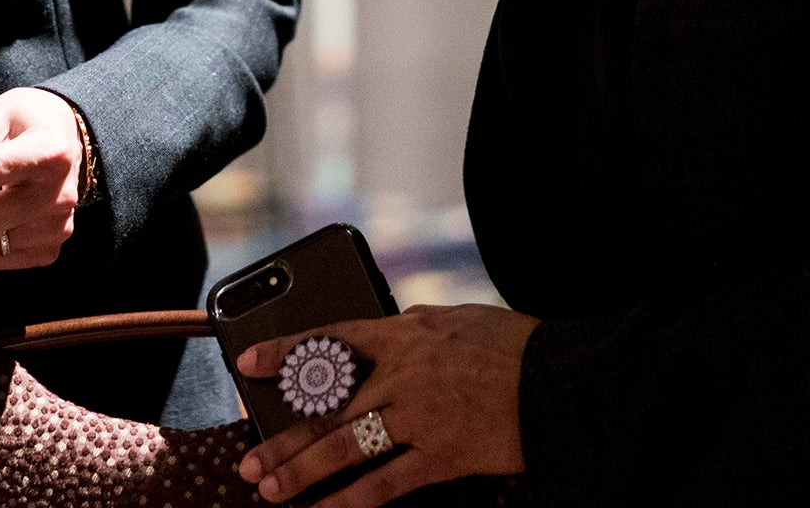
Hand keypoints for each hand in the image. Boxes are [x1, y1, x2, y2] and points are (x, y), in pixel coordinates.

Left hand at [236, 304, 541, 505]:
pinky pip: (388, 484)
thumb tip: (381, 336)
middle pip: (327, 407)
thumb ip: (413, 330)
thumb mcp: (455, 319)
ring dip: (304, 472)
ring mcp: (418, 416)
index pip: (330, 339)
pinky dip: (353, 502)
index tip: (249, 364)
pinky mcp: (442, 455)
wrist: (561, 378)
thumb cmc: (514, 345)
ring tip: (271, 490)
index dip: (285, 351)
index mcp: (404, 332)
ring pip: (346, 447)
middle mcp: (402, 372)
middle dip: (284, 437)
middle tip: (249, 459)